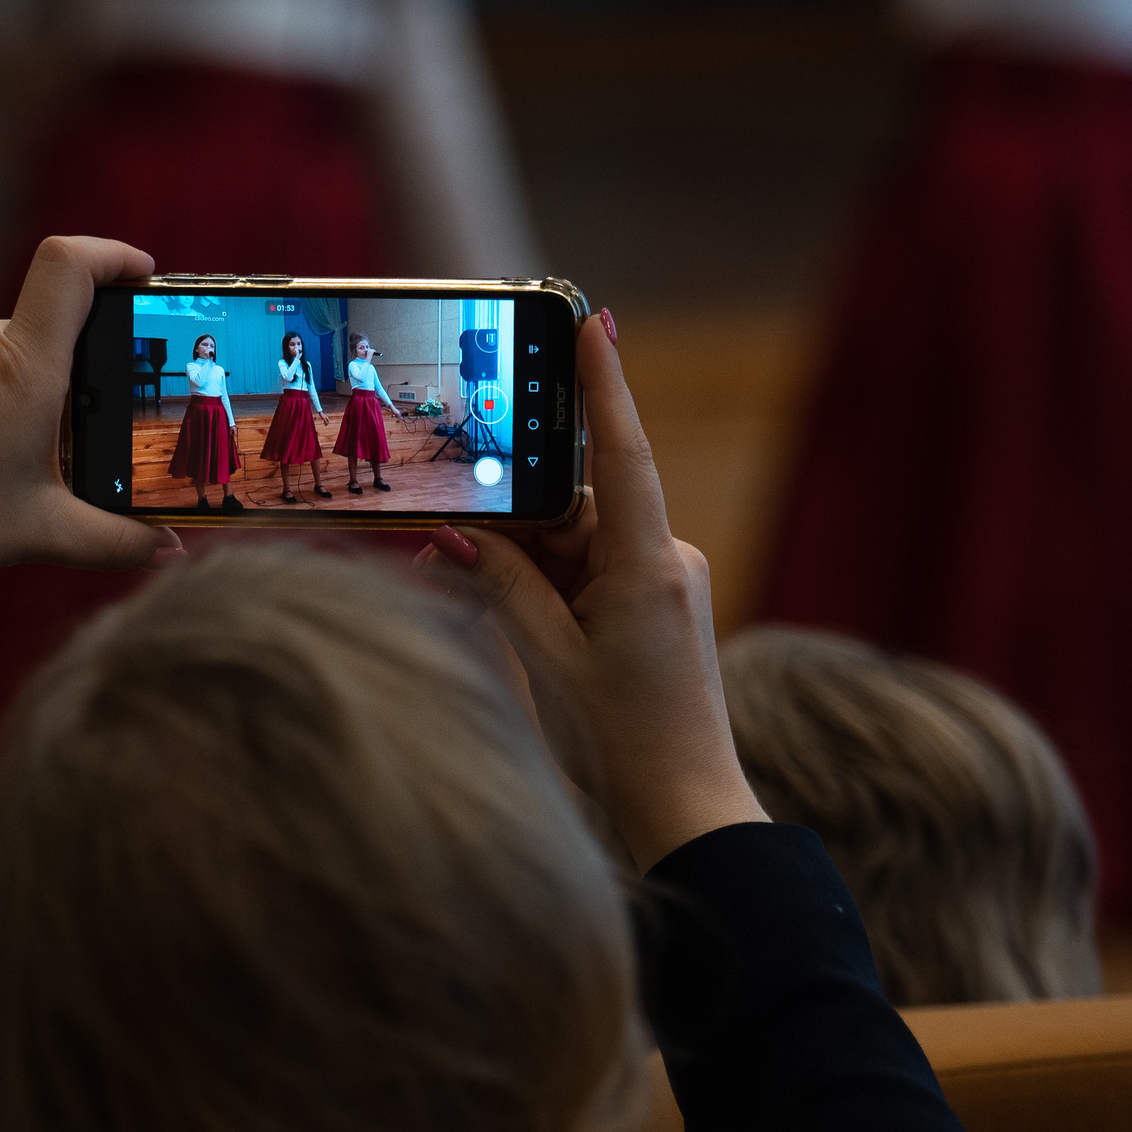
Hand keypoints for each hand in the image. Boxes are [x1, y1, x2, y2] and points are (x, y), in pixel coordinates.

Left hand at [0, 237, 178, 611]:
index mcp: (23, 366)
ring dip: (23, 374)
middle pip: (46, 320)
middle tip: (90, 420)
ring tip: (25, 441)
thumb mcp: (41, 534)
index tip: (141, 274)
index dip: (111, 253)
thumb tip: (167, 546)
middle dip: (77, 361)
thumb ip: (116, 540)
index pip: (70, 265)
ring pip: (0, 339)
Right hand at [413, 315, 765, 871]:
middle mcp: (665, 562)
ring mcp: (663, 585)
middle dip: (511, 520)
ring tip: (466, 592)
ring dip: (519, 564)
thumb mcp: (547, 658)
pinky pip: (585, 574)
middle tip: (444, 531)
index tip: (592, 319)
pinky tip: (504, 613)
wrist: (686, 812)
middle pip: (574, 507)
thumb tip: (456, 531)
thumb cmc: (622, 742)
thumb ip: (502, 584)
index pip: (623, 453)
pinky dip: (543, 586)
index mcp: (649, 564)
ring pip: (573, 544)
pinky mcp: (654, 608)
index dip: (604, 384)